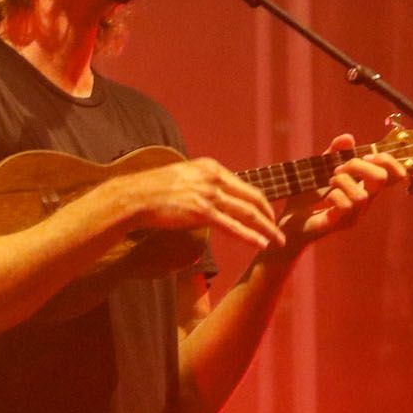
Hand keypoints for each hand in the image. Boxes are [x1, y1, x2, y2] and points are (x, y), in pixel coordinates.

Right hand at [107, 157, 285, 251]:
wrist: (133, 197)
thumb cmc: (151, 191)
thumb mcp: (181, 178)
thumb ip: (200, 184)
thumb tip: (209, 196)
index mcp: (210, 168)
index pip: (244, 185)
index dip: (260, 201)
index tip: (267, 214)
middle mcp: (213, 178)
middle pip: (253, 197)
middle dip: (269, 215)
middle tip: (278, 229)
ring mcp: (208, 195)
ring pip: (248, 213)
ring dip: (266, 229)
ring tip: (277, 241)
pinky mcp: (201, 212)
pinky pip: (233, 227)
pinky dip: (251, 236)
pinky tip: (262, 244)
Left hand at [282, 132, 406, 247]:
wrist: (288, 221)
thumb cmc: (307, 197)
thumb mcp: (319, 169)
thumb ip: (333, 153)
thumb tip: (348, 138)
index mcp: (365, 188)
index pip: (395, 175)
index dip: (387, 160)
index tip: (366, 156)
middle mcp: (364, 203)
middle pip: (381, 179)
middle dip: (358, 166)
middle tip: (338, 169)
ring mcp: (353, 215)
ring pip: (362, 195)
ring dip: (343, 182)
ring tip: (329, 182)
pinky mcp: (339, 224)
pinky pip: (346, 206)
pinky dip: (334, 196)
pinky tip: (325, 199)